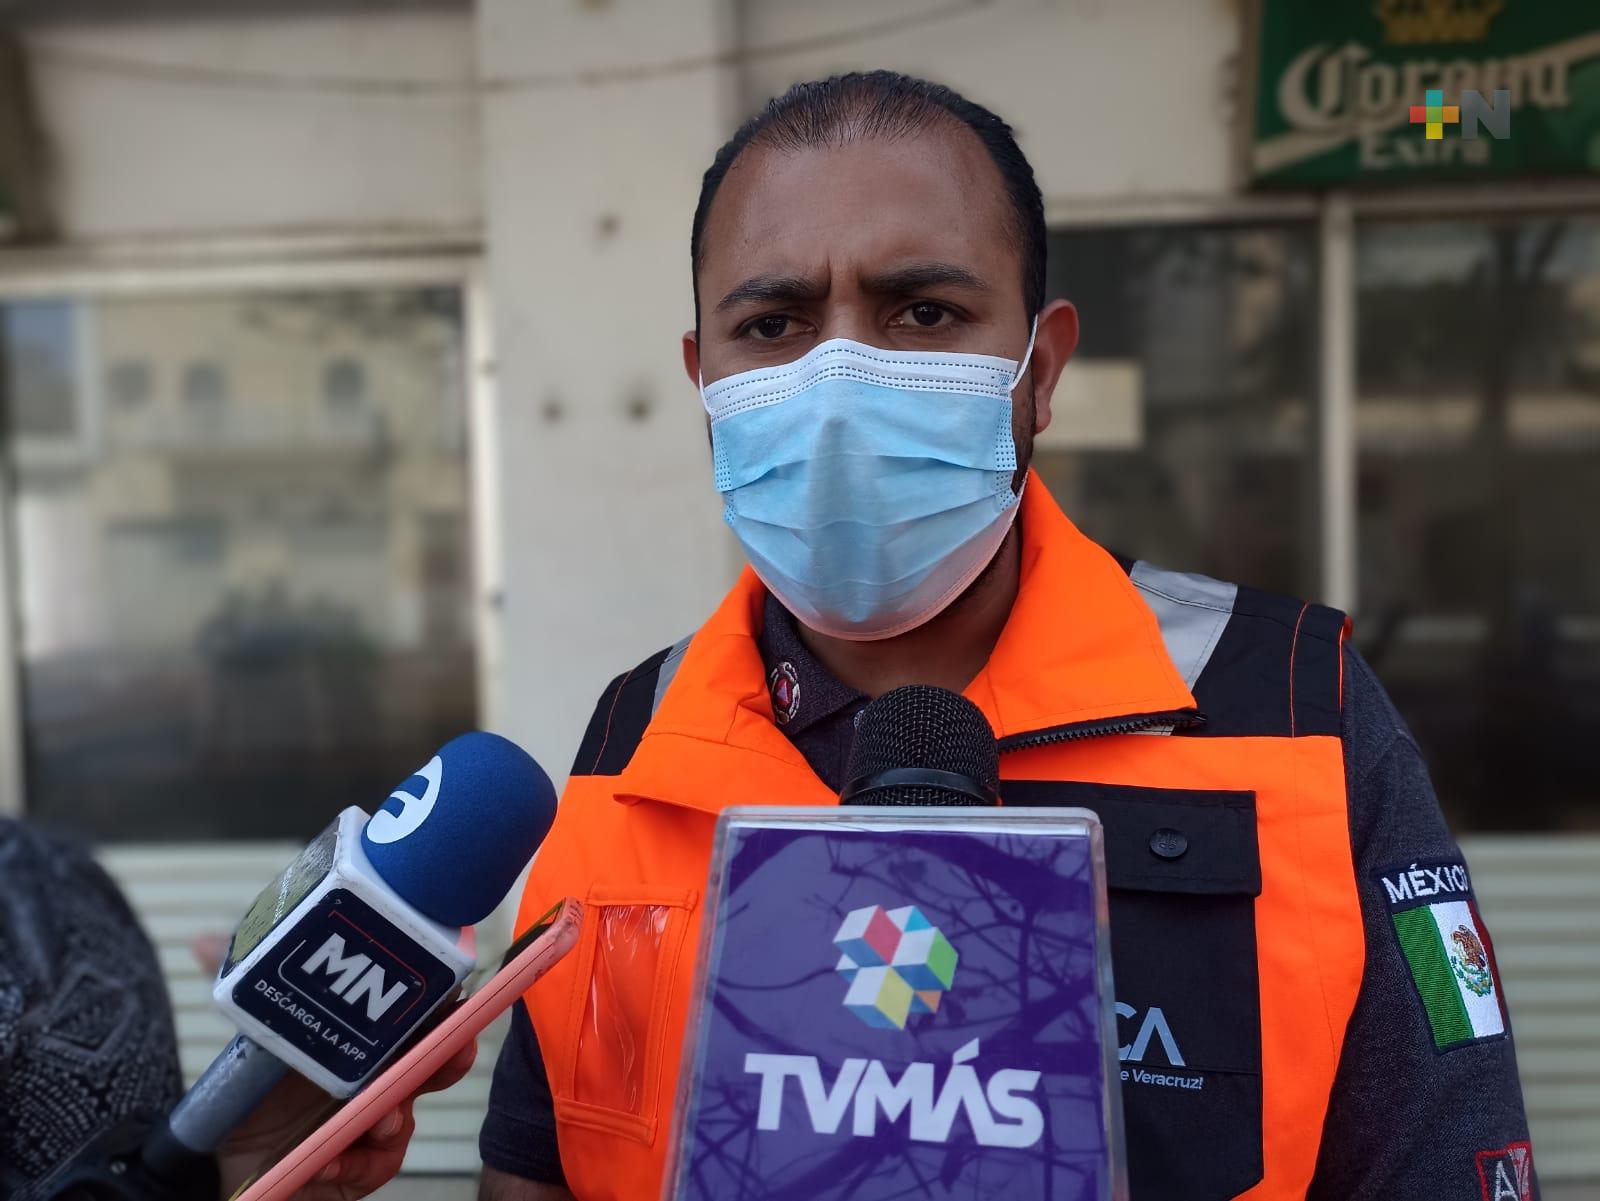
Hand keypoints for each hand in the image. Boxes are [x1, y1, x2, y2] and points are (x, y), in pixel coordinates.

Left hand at [191, 931, 477, 1199]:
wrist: (221, 1158)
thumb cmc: (256, 1092)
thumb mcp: (255, 1037)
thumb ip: (249, 996)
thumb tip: (202, 942)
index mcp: (368, 1040)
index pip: (419, 1018)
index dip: (445, 1005)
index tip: (455, 993)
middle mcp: (380, 1078)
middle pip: (433, 1063)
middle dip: (451, 1054)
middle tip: (452, 1049)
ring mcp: (374, 1122)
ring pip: (406, 1116)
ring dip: (397, 1116)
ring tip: (379, 1119)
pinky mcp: (363, 1166)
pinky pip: (377, 1165)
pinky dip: (357, 1162)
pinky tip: (330, 1159)